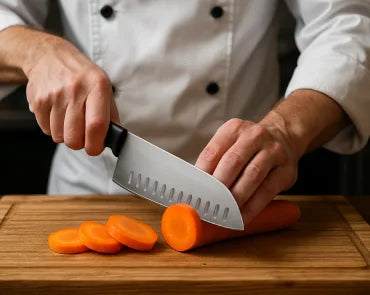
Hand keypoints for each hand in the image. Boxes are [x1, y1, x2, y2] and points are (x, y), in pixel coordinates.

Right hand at [24, 34, 119, 154]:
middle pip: (75, 137)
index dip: (96, 144)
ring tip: (70, 119)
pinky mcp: (38, 101)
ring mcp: (55, 95)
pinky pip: (46, 130)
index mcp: (97, 87)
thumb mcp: (104, 87)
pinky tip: (58, 114)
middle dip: (80, 144)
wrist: (49, 56)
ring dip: (66, 135)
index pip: (96, 125)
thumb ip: (111, 114)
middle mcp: (75, 90)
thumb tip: (114, 137)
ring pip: (59, 137)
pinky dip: (53, 128)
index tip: (96, 148)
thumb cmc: (82, 75)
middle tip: (82, 135)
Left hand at [195, 117, 298, 223]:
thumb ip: (215, 160)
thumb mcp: (231, 142)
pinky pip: (267, 191)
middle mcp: (254, 136)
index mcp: (234, 129)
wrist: (285, 136)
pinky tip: (242, 217)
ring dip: (235, 197)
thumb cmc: (250, 146)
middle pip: (233, 162)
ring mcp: (273, 152)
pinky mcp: (286, 170)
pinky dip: (252, 207)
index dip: (202, 173)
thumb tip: (197, 188)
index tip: (194, 192)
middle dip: (218, 185)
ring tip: (224, 212)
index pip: (213, 151)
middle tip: (208, 203)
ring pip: (252, 176)